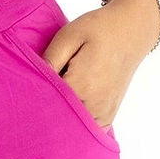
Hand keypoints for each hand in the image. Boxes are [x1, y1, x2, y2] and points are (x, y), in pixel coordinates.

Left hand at [39, 0, 159, 128]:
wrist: (132, 30)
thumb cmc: (99, 29)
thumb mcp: (69, 35)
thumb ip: (50, 59)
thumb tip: (30, 80)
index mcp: (82, 85)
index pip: (46, 103)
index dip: (34, 97)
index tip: (27, 89)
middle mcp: (95, 105)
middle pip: (58, 118)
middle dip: (45, 108)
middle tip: (40, 92)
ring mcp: (103, 114)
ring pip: (71, 127)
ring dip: (60, 117)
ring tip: (57, 95)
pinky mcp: (108, 117)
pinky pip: (85, 129)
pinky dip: (75, 122)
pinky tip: (70, 105)